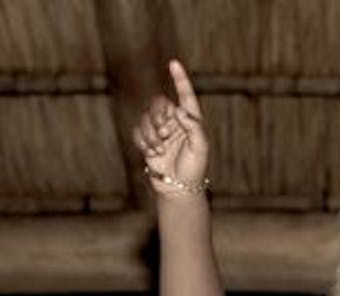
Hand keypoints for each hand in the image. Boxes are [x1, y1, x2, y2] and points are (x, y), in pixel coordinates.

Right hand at [133, 59, 208, 194]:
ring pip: (146, 118)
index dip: (180, 78)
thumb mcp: (201, 147)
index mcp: (190, 119)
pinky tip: (151, 153)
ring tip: (158, 150)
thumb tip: (179, 110)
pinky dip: (142, 141)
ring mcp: (160, 130)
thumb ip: (194, 126)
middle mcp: (174, 121)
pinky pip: (138, 131)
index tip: (173, 63)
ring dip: (150, 134)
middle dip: (157, 117)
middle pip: (158, 103)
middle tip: (164, 133)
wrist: (178, 187)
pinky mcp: (147, 141)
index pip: (185, 94)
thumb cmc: (194, 168)